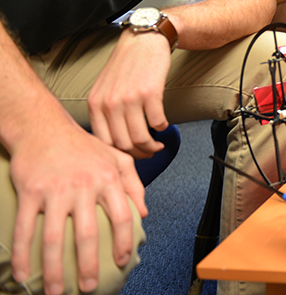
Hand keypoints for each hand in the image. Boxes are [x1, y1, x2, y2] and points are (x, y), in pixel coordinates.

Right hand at [10, 120, 145, 294]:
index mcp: (108, 178)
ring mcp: (55, 191)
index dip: (124, 241)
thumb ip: (133, 184)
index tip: (122, 260)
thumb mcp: (116, 158)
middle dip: (89, 264)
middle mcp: (83, 186)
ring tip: (56, 291)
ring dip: (55, 269)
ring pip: (55, 238)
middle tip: (89, 287)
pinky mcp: (30, 192)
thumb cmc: (83, 146)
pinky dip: (23, 254)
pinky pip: (26, 229)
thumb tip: (143, 214)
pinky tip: (23, 274)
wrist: (44, 128)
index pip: (122, 216)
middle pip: (88, 234)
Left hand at [87, 30, 170, 158]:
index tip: (131, 154)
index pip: (103, 142)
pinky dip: (163, 128)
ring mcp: (129, 98)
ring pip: (140, 137)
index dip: (119, 154)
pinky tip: (164, 125)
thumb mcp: (104, 88)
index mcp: (95, 104)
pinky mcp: (150, 93)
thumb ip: (104, 112)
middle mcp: (109, 103)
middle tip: (148, 152)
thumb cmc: (126, 65)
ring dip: (152, 146)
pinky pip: (157, 122)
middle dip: (138, 154)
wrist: (143, 40)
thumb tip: (114, 141)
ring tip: (158, 144)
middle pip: (123, 144)